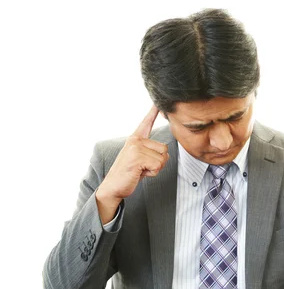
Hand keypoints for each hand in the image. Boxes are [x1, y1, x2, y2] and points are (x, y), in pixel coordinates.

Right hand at [96, 106, 168, 222]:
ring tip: (141, 169)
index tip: (158, 102)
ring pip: (163, 158)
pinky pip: (158, 165)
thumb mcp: (140, 159)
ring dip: (155, 168)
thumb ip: (150, 151)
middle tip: (142, 166)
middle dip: (158, 162)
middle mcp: (135, 140)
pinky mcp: (137, 157)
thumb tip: (165, 150)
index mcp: (135, 139)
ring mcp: (136, 148)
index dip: (153, 112)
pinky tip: (139, 173)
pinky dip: (152, 173)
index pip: (146, 122)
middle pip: (164, 148)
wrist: (113, 187)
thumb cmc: (129, 173)